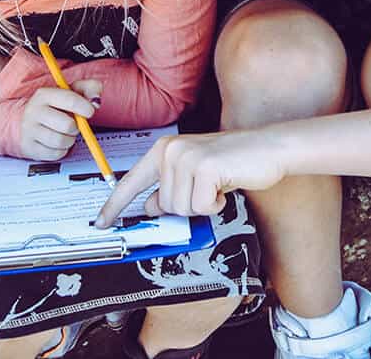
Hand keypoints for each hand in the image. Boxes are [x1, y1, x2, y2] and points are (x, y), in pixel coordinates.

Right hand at [19, 80, 102, 160]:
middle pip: (68, 125)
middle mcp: (34, 111)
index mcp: (45, 94)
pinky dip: (62, 150)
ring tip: (65, 134)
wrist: (27, 120)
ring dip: (69, 140)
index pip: (70, 99)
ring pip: (61, 141)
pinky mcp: (30, 147)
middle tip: (74, 125)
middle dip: (76, 127)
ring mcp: (29, 130)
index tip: (90, 112)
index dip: (85, 107)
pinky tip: (58, 143)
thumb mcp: (73, 91)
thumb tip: (96, 102)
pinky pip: (55, 154)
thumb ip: (90, 88)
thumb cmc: (55, 106)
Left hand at [94, 130, 286, 226]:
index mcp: (164, 149)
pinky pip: (201, 207)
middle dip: (188, 206)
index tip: (101, 222)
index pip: (131, 181)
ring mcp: (186, 157)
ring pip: (180, 209)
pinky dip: (216, 205)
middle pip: (163, 205)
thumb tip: (149, 207)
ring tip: (217, 185)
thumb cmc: (234, 161)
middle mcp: (171, 150)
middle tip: (207, 190)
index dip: (115, 205)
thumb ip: (170, 188)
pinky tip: (225, 186)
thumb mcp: (195, 175)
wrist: (269, 147)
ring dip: (203, 205)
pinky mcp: (204, 168)